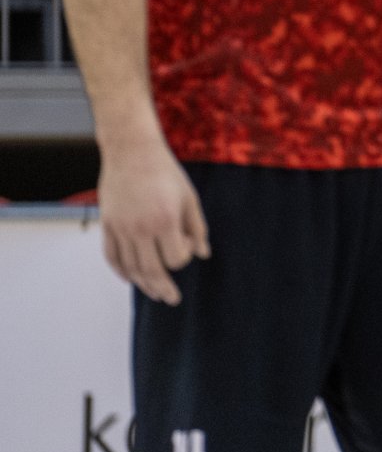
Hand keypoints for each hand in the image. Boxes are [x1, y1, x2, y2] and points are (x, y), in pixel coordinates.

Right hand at [97, 137, 208, 305]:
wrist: (132, 152)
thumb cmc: (166, 173)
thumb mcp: (189, 199)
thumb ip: (197, 228)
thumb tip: (204, 255)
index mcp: (165, 220)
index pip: (176, 258)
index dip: (185, 256)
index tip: (188, 244)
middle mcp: (140, 228)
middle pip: (151, 270)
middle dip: (164, 288)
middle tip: (172, 299)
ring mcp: (120, 228)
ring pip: (130, 267)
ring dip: (143, 284)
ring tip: (155, 293)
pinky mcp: (107, 225)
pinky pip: (112, 256)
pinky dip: (121, 271)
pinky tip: (131, 278)